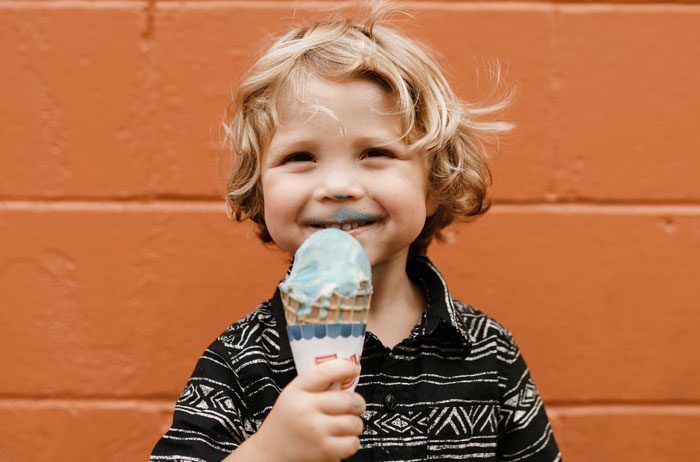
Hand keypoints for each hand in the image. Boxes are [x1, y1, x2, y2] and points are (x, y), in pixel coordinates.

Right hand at [249, 359, 364, 461]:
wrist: (269, 453)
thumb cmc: (286, 421)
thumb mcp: (293, 395)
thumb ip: (317, 385)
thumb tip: (349, 373)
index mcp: (296, 391)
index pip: (325, 372)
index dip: (345, 368)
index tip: (353, 369)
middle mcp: (305, 409)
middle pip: (348, 400)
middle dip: (357, 403)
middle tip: (355, 406)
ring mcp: (315, 430)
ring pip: (354, 423)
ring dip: (355, 424)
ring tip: (345, 425)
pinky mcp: (323, 450)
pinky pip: (352, 443)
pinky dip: (351, 442)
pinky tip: (342, 440)